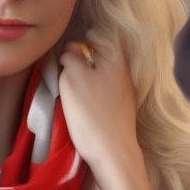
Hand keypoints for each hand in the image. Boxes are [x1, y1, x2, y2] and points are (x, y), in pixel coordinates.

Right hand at [57, 29, 142, 181]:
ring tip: (71, 95)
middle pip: (97, 56)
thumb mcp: (72, 76)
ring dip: (83, 80)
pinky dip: (91, 96)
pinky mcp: (121, 110)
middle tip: (64, 77)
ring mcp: (125, 91)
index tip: (64, 58)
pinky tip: (83, 110)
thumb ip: (70, 56)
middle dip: (79, 62)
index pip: (95, 35)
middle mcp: (125, 70)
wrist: (113, 153)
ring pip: (99, 75)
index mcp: (116, 57)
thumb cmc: (91, 113)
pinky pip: (102, 93)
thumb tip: (71, 50)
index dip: (76, 43)